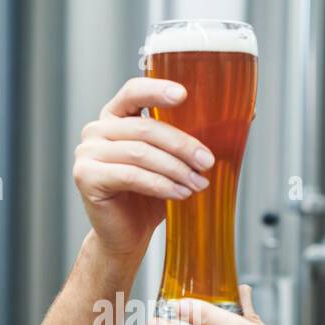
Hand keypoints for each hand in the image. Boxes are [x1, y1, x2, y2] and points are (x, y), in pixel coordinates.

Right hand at [73, 77, 215, 258]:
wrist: (125, 235)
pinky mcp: (86, 177)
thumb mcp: (170, 162)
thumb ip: (186, 139)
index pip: (134, 91)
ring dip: (175, 169)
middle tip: (207, 162)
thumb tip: (238, 120)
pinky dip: (160, 185)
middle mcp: (97, 130)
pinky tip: (179, 194)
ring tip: (198, 183)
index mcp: (115, 117)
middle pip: (145, 128)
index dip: (157, 89)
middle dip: (181, 145)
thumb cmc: (148, 197)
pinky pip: (130, 175)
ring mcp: (87, 153)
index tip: (184, 95)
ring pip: (140, 153)